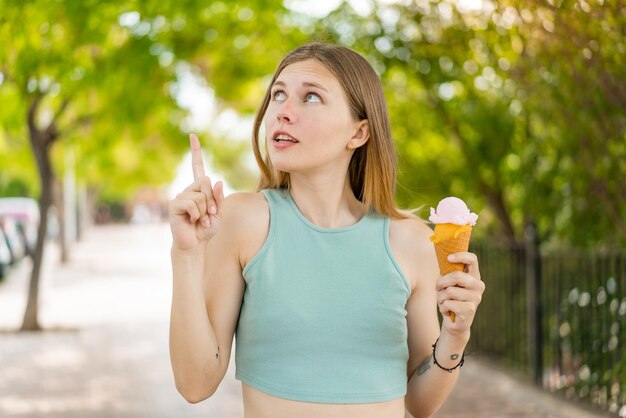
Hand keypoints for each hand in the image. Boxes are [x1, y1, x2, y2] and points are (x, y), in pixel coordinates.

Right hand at [168, 133, 224, 251]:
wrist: (194, 245)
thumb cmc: (206, 229)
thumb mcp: (219, 213)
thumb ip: (220, 198)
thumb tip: (218, 182)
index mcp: (198, 189)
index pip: (197, 167)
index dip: (195, 152)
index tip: (193, 136)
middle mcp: (188, 190)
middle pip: (205, 181)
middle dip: (212, 200)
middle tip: (210, 214)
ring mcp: (180, 196)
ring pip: (201, 196)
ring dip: (205, 211)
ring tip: (200, 221)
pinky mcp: (174, 205)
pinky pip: (193, 204)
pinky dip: (198, 215)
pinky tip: (192, 222)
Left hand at [436, 252, 483, 337]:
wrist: (455, 323)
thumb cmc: (450, 299)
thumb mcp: (449, 284)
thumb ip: (448, 272)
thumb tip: (444, 257)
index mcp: (474, 276)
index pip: (472, 259)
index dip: (460, 256)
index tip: (448, 258)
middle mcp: (478, 286)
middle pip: (456, 276)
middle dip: (441, 282)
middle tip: (438, 288)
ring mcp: (476, 298)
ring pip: (449, 291)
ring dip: (440, 297)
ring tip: (444, 302)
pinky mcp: (470, 310)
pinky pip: (448, 303)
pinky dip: (443, 308)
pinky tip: (448, 312)